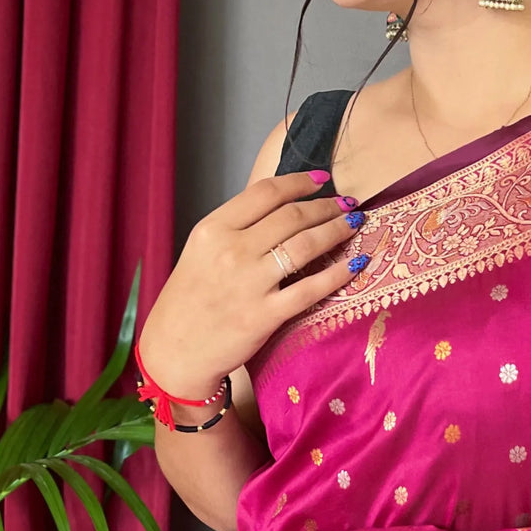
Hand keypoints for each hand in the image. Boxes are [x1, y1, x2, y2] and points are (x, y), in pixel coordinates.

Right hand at [138, 171, 366, 393]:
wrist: (174, 351)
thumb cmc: (189, 299)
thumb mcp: (201, 250)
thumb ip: (236, 228)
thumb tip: (283, 206)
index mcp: (213, 229)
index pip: (265, 192)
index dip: (300, 182)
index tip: (323, 179)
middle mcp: (232, 251)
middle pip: (292, 216)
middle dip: (327, 206)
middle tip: (347, 204)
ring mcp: (250, 283)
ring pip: (306, 245)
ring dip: (337, 230)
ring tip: (354, 224)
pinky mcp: (265, 315)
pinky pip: (312, 288)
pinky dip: (339, 273)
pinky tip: (356, 263)